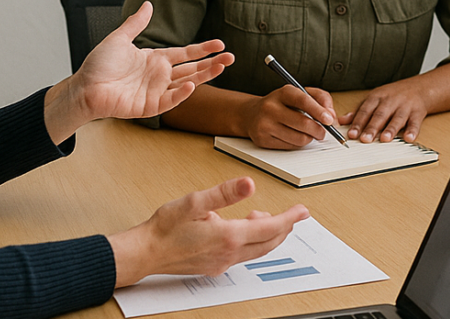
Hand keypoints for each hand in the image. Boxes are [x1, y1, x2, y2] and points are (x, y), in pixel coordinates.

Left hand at [45, 2, 233, 141]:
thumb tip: (148, 5)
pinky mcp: (149, 107)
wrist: (84, 87)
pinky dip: (181, 94)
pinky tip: (191, 85)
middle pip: (192, 68)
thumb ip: (136, 24)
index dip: (203, 49)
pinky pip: (170, 101)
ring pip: (187, 83)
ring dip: (204, 76)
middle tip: (231, 57)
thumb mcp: (119, 39)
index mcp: (155, 59)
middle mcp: (159, 75)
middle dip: (212, 63)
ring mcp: (156, 91)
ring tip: (221, 67)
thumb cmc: (98, 65)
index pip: (185, 53)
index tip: (219, 43)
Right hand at [108, 177, 308, 287]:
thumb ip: (225, 193)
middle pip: (269, 243)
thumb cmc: (165, 227)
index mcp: (229, 236)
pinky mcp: (214, 266)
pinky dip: (252, 242)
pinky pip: (243, 256)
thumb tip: (250, 184)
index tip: (303, 211)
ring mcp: (222, 263)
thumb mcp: (195, 202)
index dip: (289, 218)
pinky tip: (242, 230)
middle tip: (294, 215)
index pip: (270, 227)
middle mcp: (229, 254)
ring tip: (262, 216)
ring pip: (257, 251)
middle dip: (284, 228)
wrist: (146, 252)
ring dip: (267, 235)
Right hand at [243, 85, 338, 148]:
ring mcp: (265, 125)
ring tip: (309, 133)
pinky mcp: (263, 140)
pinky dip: (298, 143)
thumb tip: (331, 115)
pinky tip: (295, 136)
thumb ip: (320, 99)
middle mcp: (271, 107)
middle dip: (319, 130)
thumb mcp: (300, 93)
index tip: (329, 120)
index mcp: (283, 93)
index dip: (319, 111)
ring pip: (299, 138)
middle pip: (303, 123)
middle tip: (324, 131)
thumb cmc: (281, 103)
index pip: (303, 101)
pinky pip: (290, 146)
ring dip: (309, 138)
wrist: (252, 114)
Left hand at [340, 77, 428, 143]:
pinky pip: (415, 122)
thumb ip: (359, 111)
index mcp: (377, 97)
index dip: (358, 122)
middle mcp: (390, 101)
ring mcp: (405, 106)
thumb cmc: (394, 95)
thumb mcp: (375, 98)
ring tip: (384, 139)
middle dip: (372, 128)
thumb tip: (341, 120)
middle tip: (365, 139)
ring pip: (397, 118)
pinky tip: (409, 138)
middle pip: (380, 115)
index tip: (351, 134)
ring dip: (391, 129)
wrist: (420, 87)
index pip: (365, 111)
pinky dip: (412, 130)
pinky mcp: (418, 112)